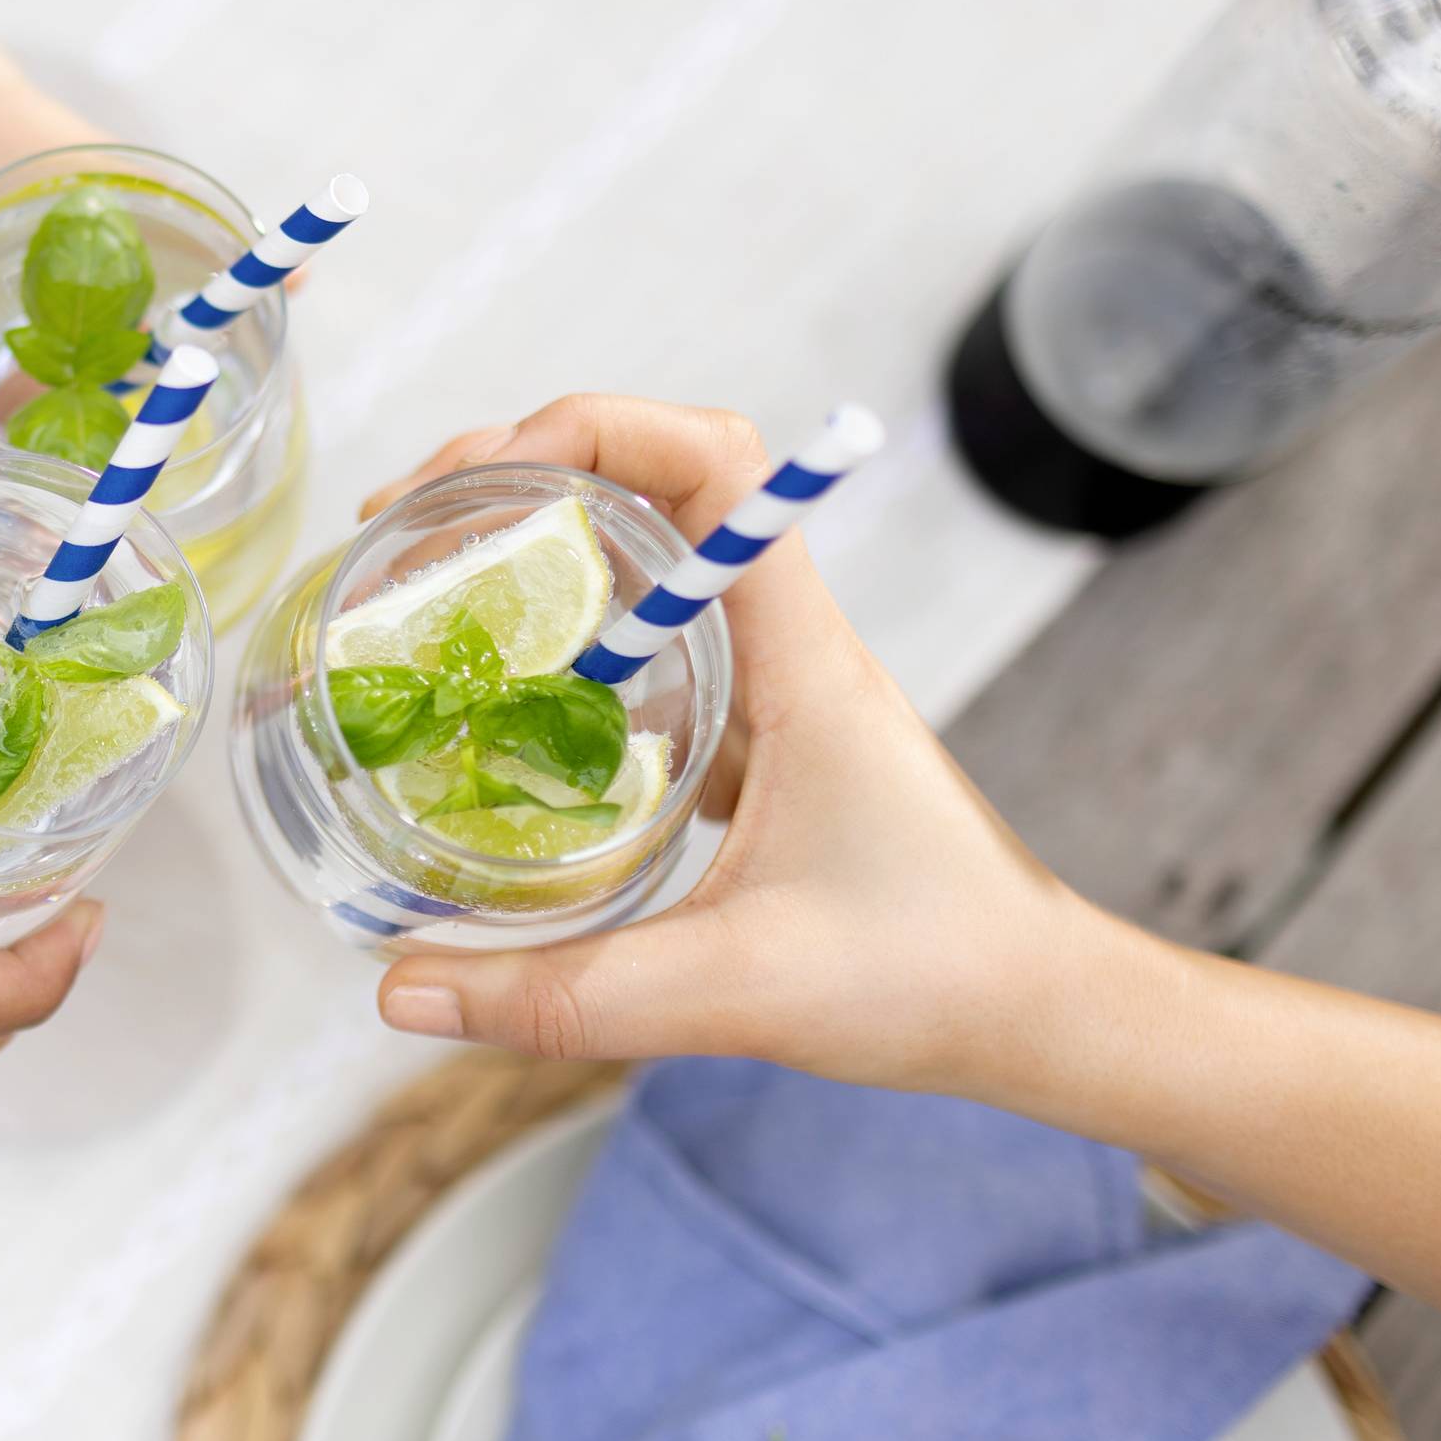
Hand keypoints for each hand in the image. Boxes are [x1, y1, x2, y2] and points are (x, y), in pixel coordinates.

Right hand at [354, 396, 1126, 1095]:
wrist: (1038, 1010)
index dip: (587, 429)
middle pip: (649, 481)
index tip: (476, 481)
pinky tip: (486, 701)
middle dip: (518, 475)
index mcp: (800, 657)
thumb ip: (568, 995)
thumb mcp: (739, 989)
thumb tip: (401, 993)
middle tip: (402, 535)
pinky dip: (555, 642)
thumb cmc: (935, 976)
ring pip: (640, 560)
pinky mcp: (750, 739)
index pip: (711, 463)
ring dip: (532, 549)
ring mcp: (768, 686)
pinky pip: (643, 649)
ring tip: (416, 592)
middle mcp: (783, 645)